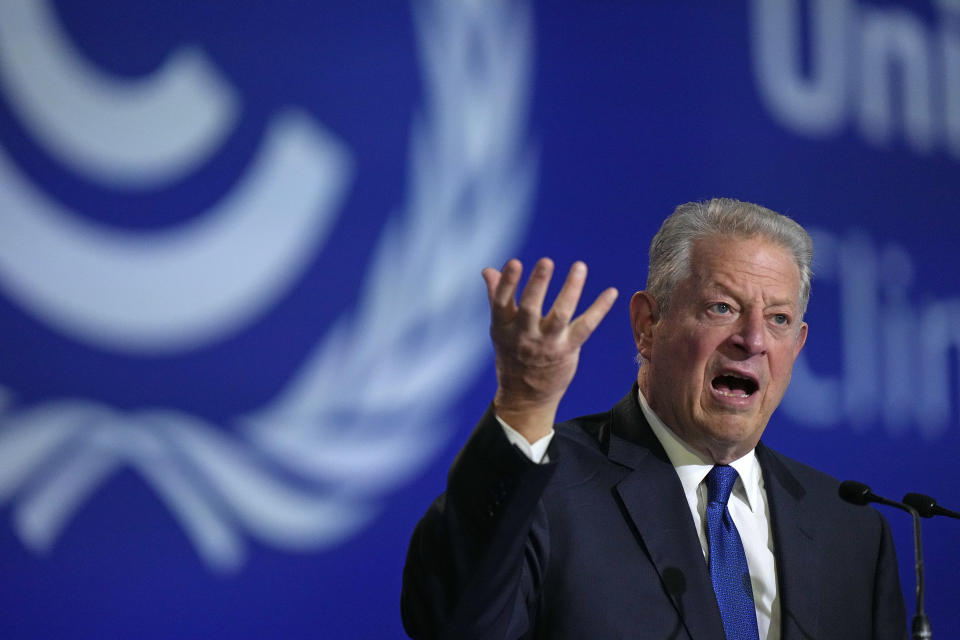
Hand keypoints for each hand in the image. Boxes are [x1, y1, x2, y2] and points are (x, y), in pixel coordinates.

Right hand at [482, 258, 617, 443]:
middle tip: (546, 261)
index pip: (502, 302)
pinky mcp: (567, 349)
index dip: (507, 283)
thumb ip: (496, 297)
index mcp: (504, 327)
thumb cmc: (512, 355)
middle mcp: (524, 335)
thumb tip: (488, 269)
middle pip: (530, 308)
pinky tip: (612, 292)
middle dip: (537, 285)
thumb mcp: (500, 328)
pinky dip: (599, 309)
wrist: (525, 397)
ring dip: (570, 291)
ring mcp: (547, 344)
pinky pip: (585, 327)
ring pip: (559, 315)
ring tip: (579, 267)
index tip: (514, 262)